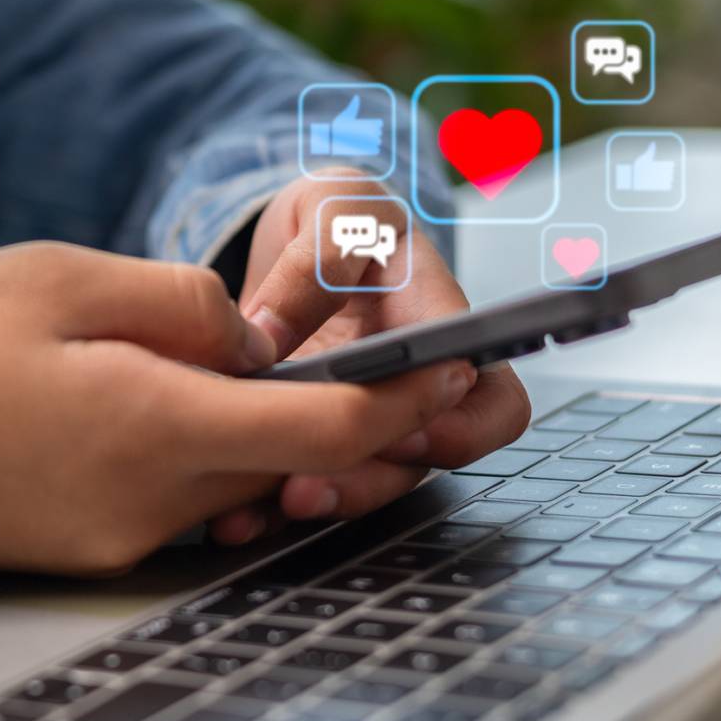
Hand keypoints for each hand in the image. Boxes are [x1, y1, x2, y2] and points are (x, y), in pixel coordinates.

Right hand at [0, 243, 484, 575]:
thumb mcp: (59, 277)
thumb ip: (180, 303)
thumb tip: (254, 338)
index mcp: (157, 428)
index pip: (330, 433)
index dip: (406, 403)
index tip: (453, 370)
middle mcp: (154, 506)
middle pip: (288, 461)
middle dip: (325, 410)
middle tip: (328, 341)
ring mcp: (120, 543)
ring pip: (229, 477)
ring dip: (242, 425)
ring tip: (183, 354)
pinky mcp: (86, 556)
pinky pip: (171, 498)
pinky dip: (183, 450)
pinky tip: (119, 396)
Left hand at [213, 168, 530, 541]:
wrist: (292, 247)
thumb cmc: (341, 222)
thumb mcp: (336, 204)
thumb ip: (320, 255)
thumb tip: (269, 332)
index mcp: (440, 329)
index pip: (490, 398)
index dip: (461, 428)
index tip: (407, 431)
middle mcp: (411, 390)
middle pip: (421, 463)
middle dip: (366, 482)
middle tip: (309, 485)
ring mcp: (364, 422)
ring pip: (361, 484)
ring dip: (314, 500)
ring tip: (259, 510)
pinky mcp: (312, 440)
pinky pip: (306, 484)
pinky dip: (266, 508)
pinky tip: (230, 516)